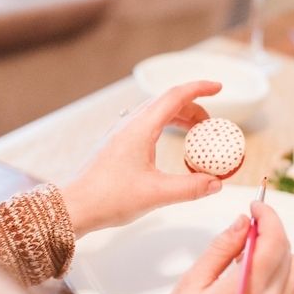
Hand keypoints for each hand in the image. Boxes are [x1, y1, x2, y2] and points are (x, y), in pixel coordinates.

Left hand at [61, 81, 223, 237]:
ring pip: (155, 112)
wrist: (75, 207)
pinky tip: (169, 143)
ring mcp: (121, 132)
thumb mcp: (157, 194)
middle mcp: (129, 124)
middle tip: (211, 124)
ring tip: (195, 133)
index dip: (199, 88)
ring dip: (178, 116)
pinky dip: (164, 126)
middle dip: (193, 107)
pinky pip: (145, 124)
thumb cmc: (108, 198)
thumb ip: (190, 188)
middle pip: (166, 102)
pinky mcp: (116, 143)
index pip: (175, 96)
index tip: (218, 87)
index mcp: (140, 128)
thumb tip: (216, 183)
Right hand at [146, 202, 293, 293]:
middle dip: (271, 231)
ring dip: (279, 254)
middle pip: (288, 252)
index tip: (255, 205)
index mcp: (246, 292)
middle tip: (246, 225)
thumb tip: (242, 223)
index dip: (268, 216)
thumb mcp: (191, 283)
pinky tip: (257, 277)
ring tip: (249, 253)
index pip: (273, 241)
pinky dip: (283, 276)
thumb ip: (220, 249)